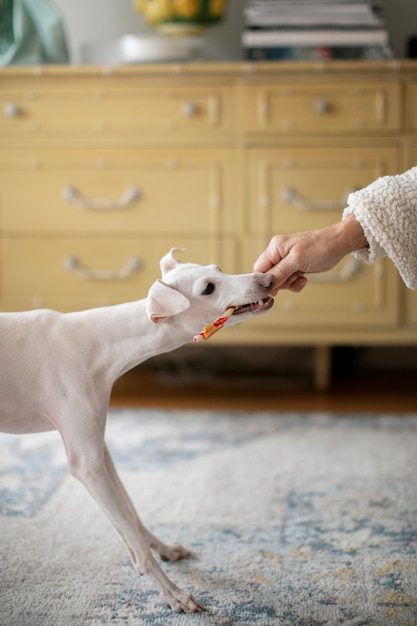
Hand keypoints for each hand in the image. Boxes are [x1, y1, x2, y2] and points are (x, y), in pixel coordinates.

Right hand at [253, 216, 367, 293]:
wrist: (338, 245)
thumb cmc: (320, 246)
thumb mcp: (297, 260)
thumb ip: (279, 272)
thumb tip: (266, 283)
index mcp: (275, 248)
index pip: (260, 268)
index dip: (264, 281)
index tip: (272, 290)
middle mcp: (279, 254)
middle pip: (269, 276)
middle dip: (280, 283)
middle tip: (291, 281)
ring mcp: (288, 261)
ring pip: (280, 280)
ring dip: (289, 284)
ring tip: (300, 278)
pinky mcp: (296, 267)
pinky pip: (289, 280)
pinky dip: (296, 283)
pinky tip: (303, 279)